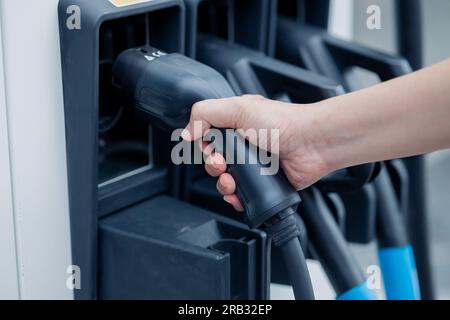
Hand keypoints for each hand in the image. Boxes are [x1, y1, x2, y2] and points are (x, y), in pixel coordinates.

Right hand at [182, 95, 332, 211]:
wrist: (310, 144)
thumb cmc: (282, 123)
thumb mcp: (238, 108)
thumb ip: (205, 114)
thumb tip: (186, 133)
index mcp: (235, 124)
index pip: (207, 138)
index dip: (203, 147)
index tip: (210, 150)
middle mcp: (243, 144)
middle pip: (213, 162)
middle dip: (213, 167)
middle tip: (222, 165)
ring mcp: (252, 165)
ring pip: (225, 181)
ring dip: (222, 185)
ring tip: (230, 181)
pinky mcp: (262, 183)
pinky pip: (241, 196)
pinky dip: (235, 199)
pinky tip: (237, 195)